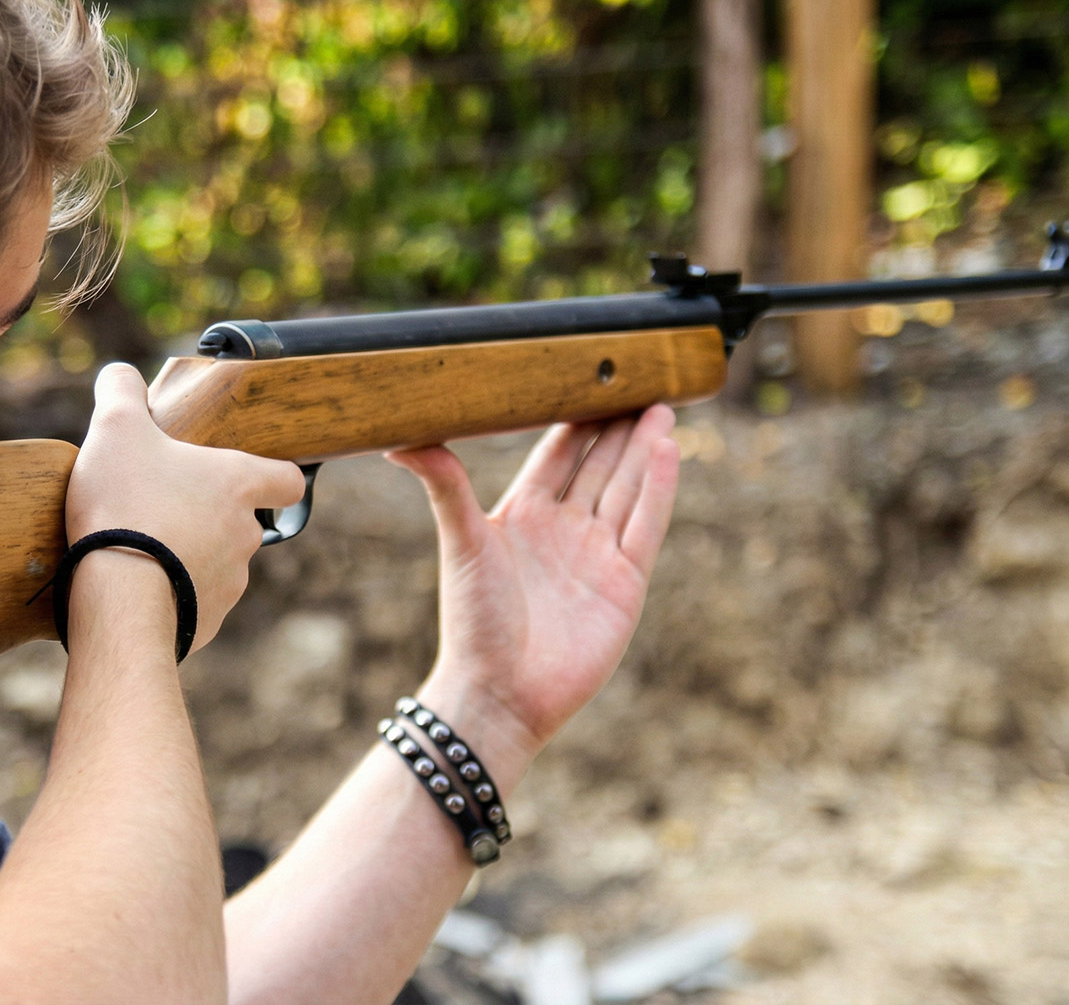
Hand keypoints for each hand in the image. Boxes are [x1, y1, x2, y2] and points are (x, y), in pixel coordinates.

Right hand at [67, 364, 306, 649]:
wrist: (117, 597)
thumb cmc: (125, 505)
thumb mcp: (115, 428)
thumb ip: (121, 391)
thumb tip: (119, 374)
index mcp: (238, 485)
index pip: (288, 479)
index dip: (273, 474)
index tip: (251, 475)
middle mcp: (246, 534)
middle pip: (244, 521)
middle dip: (210, 517)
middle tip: (164, 508)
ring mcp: (231, 583)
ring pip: (219, 563)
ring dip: (190, 556)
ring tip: (143, 549)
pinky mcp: (208, 621)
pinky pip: (196, 603)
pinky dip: (174, 595)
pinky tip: (138, 586)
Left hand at [386, 406, 679, 763]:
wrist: (500, 694)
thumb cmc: (473, 622)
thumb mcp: (461, 541)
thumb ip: (444, 485)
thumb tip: (399, 439)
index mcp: (523, 514)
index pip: (558, 452)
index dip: (576, 415)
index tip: (592, 374)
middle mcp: (563, 530)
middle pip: (600, 464)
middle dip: (620, 423)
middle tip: (641, 376)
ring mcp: (597, 555)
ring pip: (627, 487)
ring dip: (645, 448)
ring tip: (662, 404)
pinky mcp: (625, 583)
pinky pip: (645, 525)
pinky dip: (658, 487)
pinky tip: (668, 449)